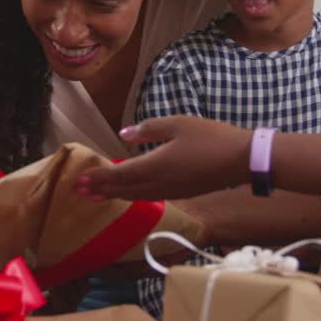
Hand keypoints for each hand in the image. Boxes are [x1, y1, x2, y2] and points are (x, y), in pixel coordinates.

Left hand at [74, 116, 252, 200]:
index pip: (119, 174)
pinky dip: (132, 196)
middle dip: (100, 190)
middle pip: (123, 190)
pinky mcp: (182, 194)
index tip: (79, 180)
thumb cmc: (211, 136)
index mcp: (155, 165)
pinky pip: (149, 197)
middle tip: (78, 191)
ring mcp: (171, 191)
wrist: (242, 159)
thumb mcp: (177, 124)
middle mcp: (159, 183)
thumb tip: (124, 135)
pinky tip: (129, 194)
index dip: (99, 177)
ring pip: (136, 196)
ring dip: (114, 196)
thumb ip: (148, 129)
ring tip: (97, 197)